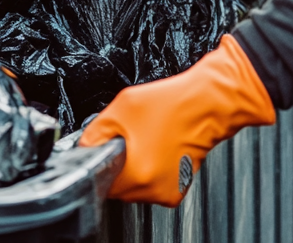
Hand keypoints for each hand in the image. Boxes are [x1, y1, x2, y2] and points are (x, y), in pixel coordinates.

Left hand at [78, 35, 274, 206]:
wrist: (208, 102)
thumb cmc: (173, 101)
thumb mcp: (123, 106)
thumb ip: (96, 130)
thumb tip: (85, 146)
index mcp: (138, 173)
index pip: (99, 178)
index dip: (99, 157)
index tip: (105, 145)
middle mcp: (153, 190)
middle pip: (117, 185)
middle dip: (117, 162)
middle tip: (129, 136)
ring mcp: (167, 192)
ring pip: (134, 186)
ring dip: (134, 167)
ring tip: (147, 139)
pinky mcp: (177, 190)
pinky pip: (151, 185)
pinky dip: (151, 169)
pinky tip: (159, 147)